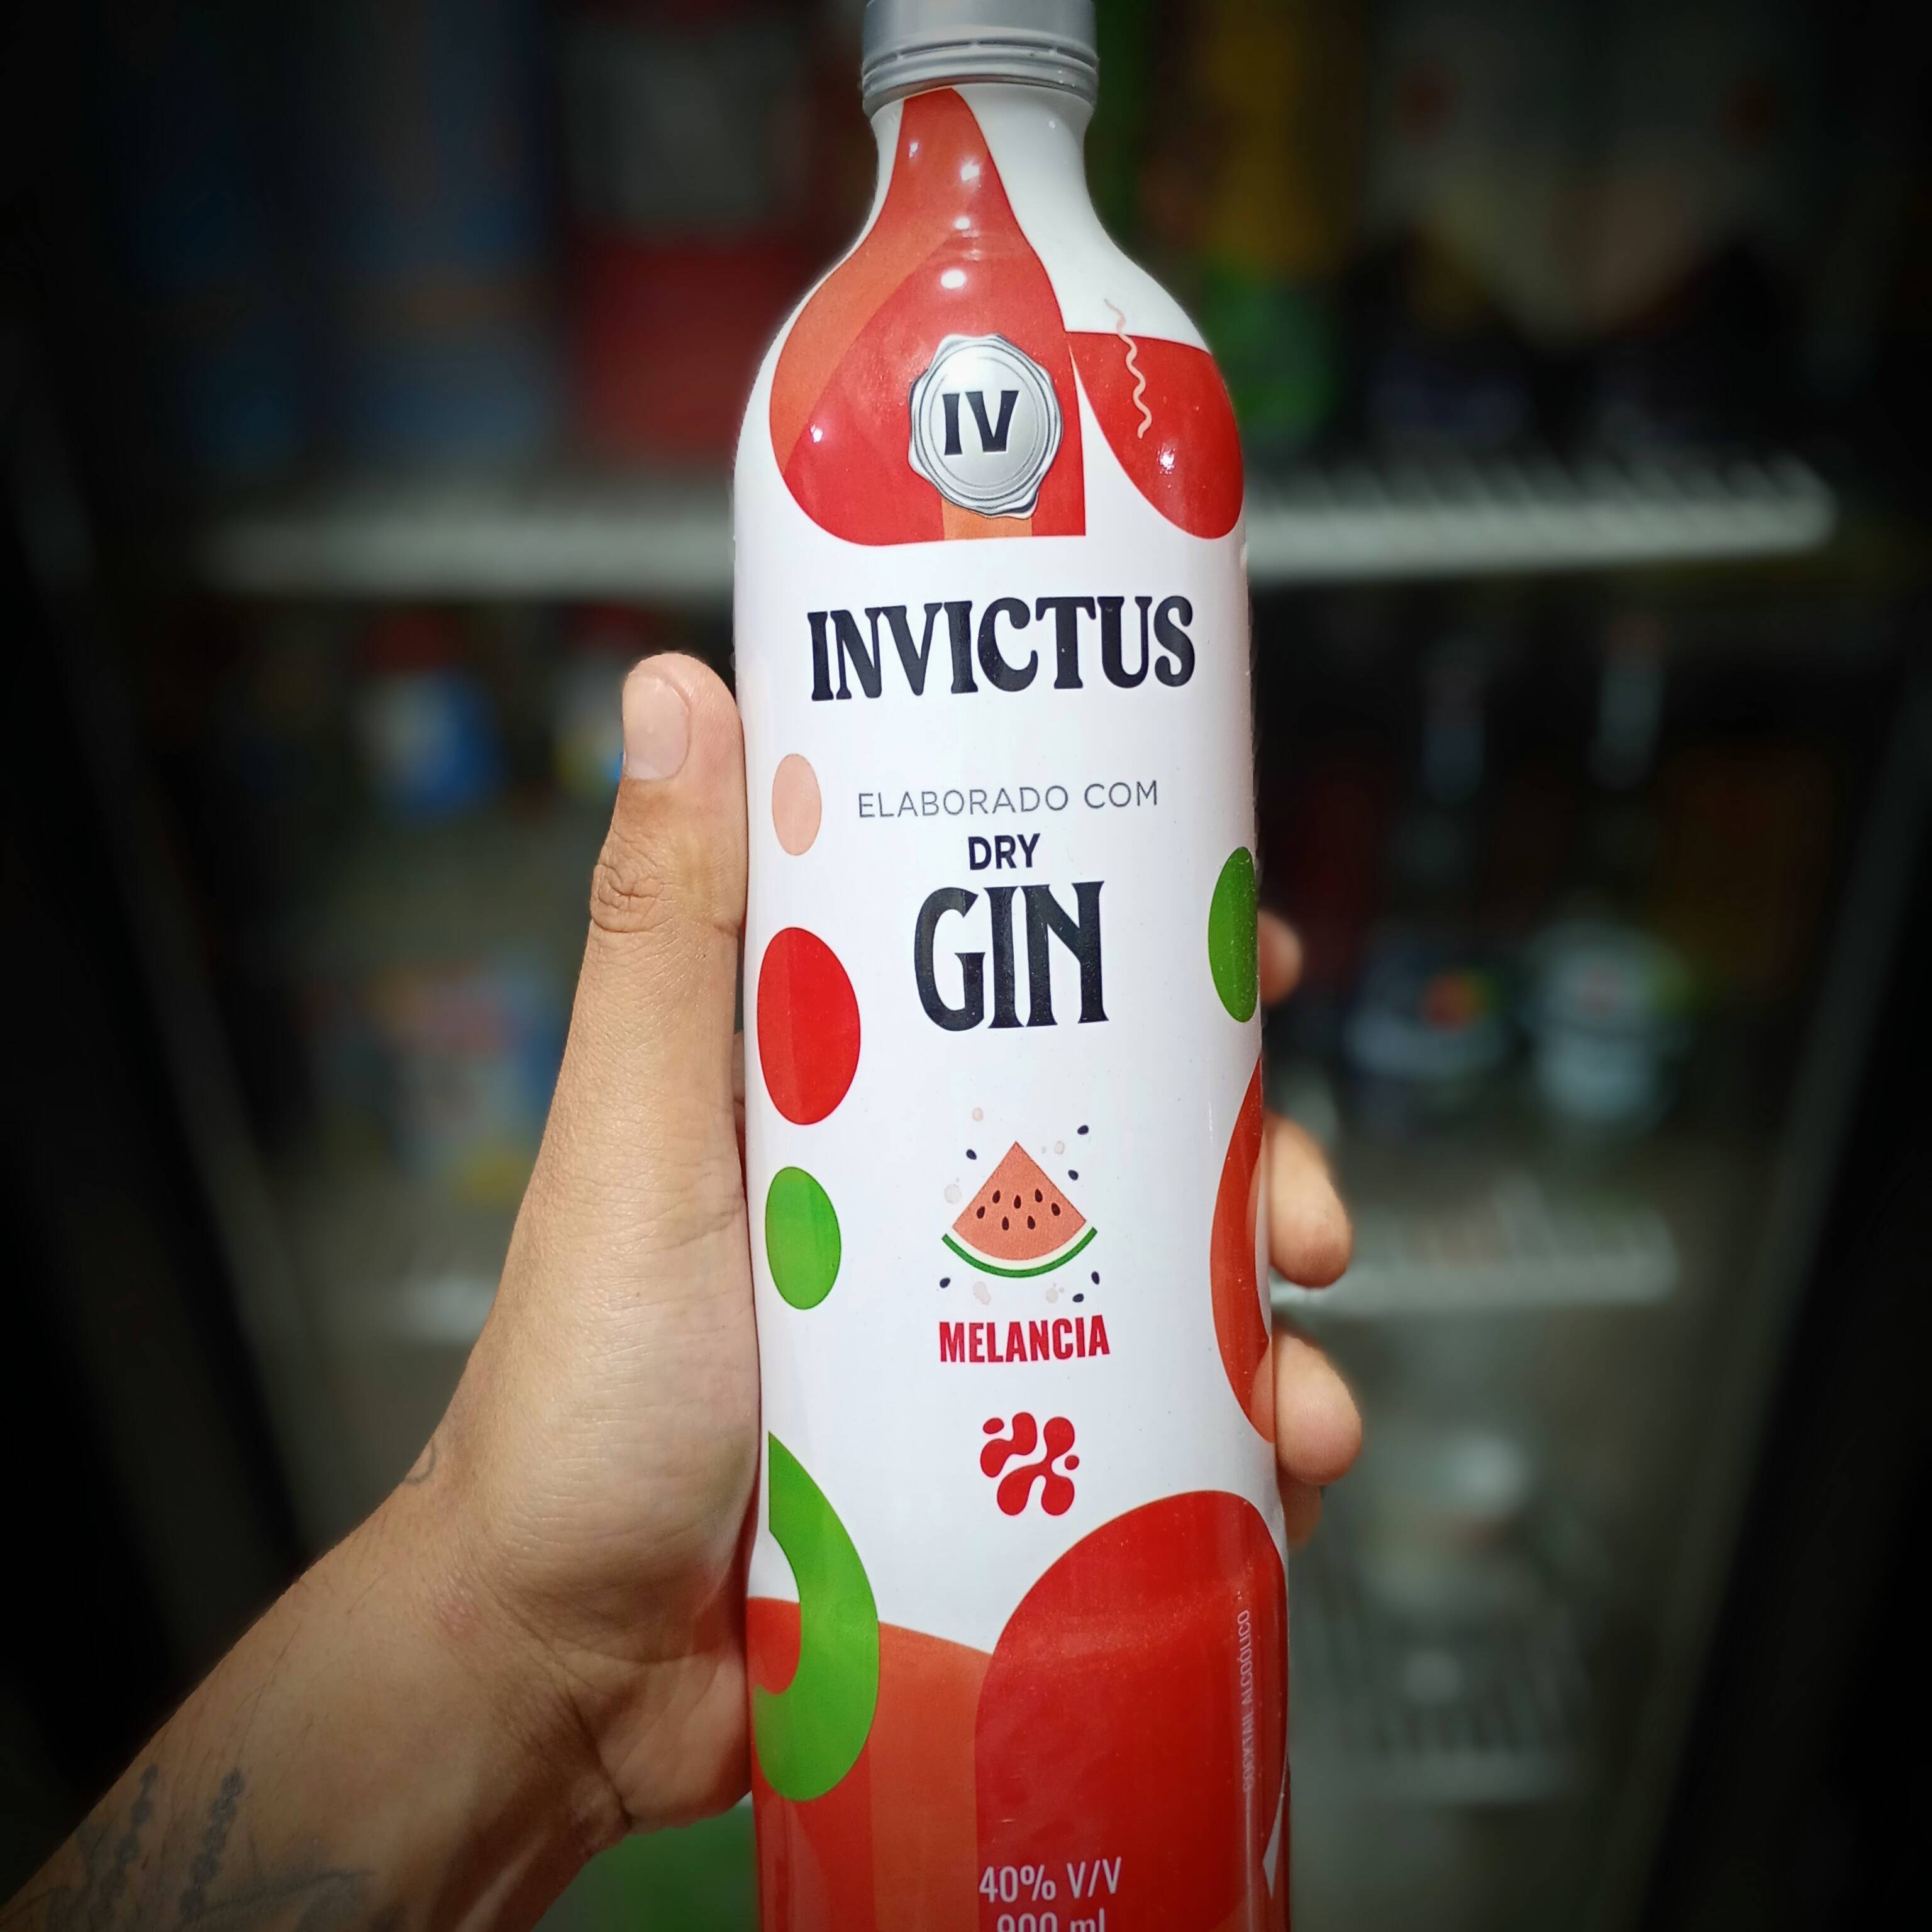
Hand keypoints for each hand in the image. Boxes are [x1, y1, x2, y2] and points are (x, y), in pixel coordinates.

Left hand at [395, 655, 1360, 1842]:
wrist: (569, 1667)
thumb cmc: (580, 1386)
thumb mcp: (637, 1133)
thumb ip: (669, 925)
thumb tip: (675, 684)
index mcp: (851, 1090)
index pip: (1028, 976)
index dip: (1153, 951)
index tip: (1250, 953)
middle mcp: (925, 1198)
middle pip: (1137, 1138)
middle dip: (1256, 1166)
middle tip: (1308, 1226)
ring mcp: (972, 1338)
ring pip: (1171, 1295)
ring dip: (1272, 1337)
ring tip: (1309, 1412)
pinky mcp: (999, 1469)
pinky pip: (1153, 1446)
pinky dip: (1231, 1464)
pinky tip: (1279, 1491)